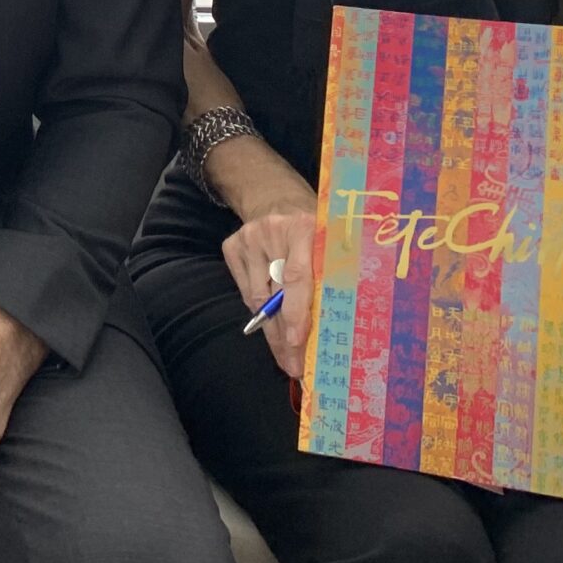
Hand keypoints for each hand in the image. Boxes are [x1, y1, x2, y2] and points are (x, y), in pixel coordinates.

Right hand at [219, 154, 319, 379]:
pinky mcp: (231, 245)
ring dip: (272, 329)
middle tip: (293, 366)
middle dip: (284, 336)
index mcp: (304, 228)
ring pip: (257, 297)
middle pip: (275, 294)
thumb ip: (329, 274)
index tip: (298, 345)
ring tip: (285, 354)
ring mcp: (248, 239)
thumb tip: (331, 328)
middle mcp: (272, 231)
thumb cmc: (314, 229)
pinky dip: (259, 309)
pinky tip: (271, 321)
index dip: (297, 314)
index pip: (297, 278)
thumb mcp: (329, 243)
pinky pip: (246, 290)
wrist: (275, 196)